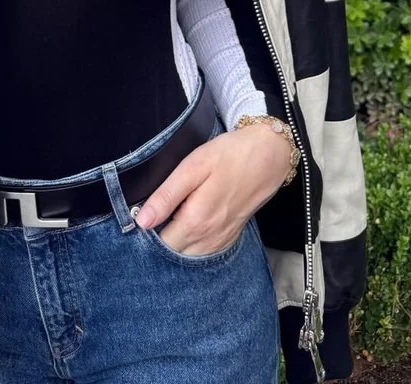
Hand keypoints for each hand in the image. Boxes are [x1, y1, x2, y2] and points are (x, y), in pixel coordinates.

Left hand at [132, 120, 292, 254]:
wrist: (269, 155)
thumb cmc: (229, 156)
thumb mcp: (193, 166)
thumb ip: (167, 195)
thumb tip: (142, 221)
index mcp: (197, 221)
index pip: (160, 244)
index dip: (147, 231)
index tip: (142, 215)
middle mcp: (209, 238)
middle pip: (174, 253)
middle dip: (160, 239)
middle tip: (155, 213)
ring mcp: (222, 240)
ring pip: (189, 255)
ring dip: (176, 242)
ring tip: (171, 216)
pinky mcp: (230, 236)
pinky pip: (205, 251)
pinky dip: (193, 244)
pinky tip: (189, 223)